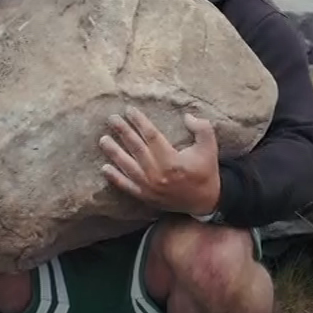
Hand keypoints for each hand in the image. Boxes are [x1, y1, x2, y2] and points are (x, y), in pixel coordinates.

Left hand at [98, 107, 220, 215]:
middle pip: (136, 148)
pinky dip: (115, 178)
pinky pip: (127, 186)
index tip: (129, 110)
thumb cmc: (206, 171)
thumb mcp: (209, 147)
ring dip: (114, 152)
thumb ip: (202, 128)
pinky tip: (104, 169)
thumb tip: (187, 116)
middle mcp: (158, 173)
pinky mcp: (146, 197)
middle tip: (112, 119)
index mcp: (172, 160)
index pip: (151, 136)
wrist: (205, 201)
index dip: (139, 121)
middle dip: (123, 131)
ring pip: (127, 166)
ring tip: (103, 139)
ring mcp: (150, 187)